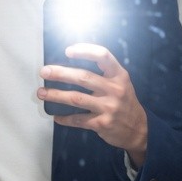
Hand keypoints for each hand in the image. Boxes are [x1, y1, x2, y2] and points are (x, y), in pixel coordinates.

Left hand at [38, 44, 147, 166]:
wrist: (139, 129)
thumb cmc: (125, 102)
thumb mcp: (121, 83)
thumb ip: (104, 74)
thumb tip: (73, 65)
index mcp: (119, 76)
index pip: (102, 56)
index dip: (84, 51)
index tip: (68, 51)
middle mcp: (115, 89)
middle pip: (83, 77)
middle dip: (61, 73)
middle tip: (45, 72)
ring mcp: (108, 107)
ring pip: (76, 98)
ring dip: (56, 95)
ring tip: (42, 93)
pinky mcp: (102, 124)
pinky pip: (78, 119)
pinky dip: (65, 118)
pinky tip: (56, 116)